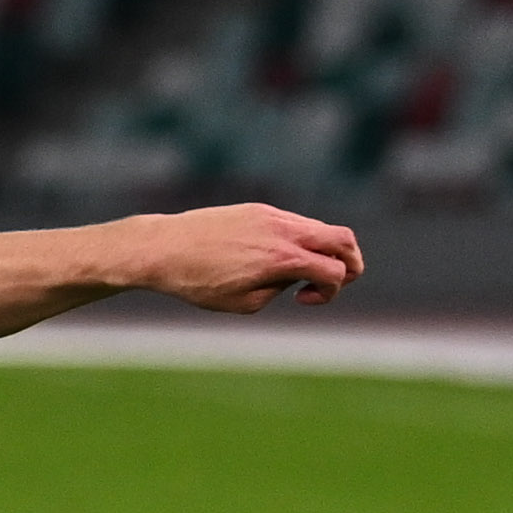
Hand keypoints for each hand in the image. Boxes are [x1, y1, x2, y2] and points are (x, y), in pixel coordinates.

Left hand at [130, 204, 363, 312]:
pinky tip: (269, 258)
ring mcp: (273, 216)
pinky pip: (295, 222)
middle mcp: (285, 231)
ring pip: (320, 228)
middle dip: (350, 263)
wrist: (163, 248)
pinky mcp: (259, 209)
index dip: (331, 291)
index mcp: (283, 259)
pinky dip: (298, 241)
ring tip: (289, 273)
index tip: (302, 299)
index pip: (337, 270)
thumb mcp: (243, 303)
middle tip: (327, 282)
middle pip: (344, 240)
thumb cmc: (197, 282)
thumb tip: (295, 275)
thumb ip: (279, 288)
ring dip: (319, 252)